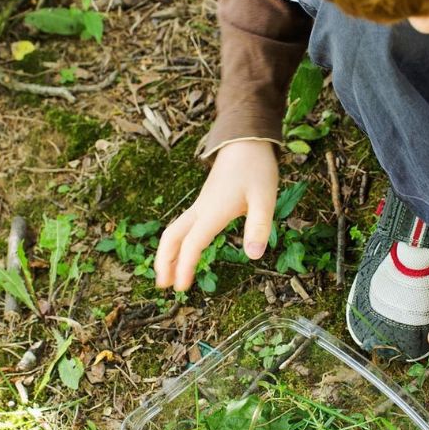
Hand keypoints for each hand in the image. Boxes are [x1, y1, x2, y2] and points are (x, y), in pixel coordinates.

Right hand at [155, 140, 277, 291]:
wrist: (246, 141)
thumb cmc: (257, 168)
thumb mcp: (265, 197)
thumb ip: (259, 226)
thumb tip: (254, 256)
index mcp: (213, 211)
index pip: (192, 244)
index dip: (185, 267)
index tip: (182, 288)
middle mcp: (201, 210)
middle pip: (172, 237)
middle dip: (164, 261)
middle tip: (163, 286)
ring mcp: (201, 205)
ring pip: (174, 231)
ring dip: (167, 253)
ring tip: (168, 275)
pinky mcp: (205, 203)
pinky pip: (183, 226)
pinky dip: (177, 243)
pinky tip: (184, 253)